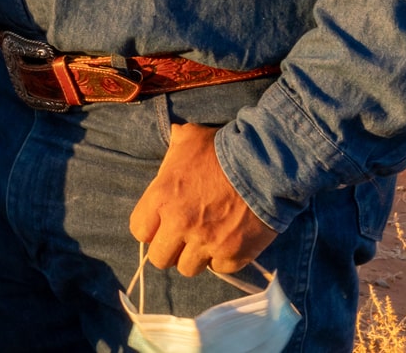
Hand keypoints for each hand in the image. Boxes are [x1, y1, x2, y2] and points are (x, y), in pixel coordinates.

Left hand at [129, 124, 276, 275]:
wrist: (265, 166)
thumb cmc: (223, 150)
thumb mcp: (189, 138)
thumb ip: (175, 145)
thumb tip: (174, 136)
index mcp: (161, 198)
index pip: (140, 230)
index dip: (150, 228)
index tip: (161, 224)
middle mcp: (179, 225)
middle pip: (159, 258)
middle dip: (169, 249)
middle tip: (181, 239)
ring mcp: (206, 243)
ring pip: (188, 268)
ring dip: (195, 257)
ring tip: (205, 240)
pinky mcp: (233, 255)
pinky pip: (219, 268)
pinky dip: (222, 259)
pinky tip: (228, 242)